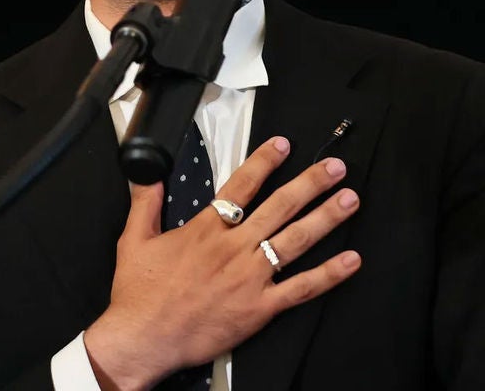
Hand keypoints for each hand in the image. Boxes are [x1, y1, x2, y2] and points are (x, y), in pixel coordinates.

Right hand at [83, 136, 362, 389]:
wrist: (143, 339)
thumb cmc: (138, 294)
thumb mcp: (134, 240)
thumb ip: (145, 203)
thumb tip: (147, 175)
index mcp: (206, 230)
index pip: (241, 187)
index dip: (265, 162)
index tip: (285, 145)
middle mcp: (233, 248)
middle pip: (280, 207)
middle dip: (310, 183)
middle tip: (335, 168)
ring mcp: (250, 278)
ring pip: (296, 240)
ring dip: (326, 218)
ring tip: (349, 199)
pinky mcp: (260, 308)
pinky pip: (301, 288)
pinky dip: (328, 274)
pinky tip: (351, 261)